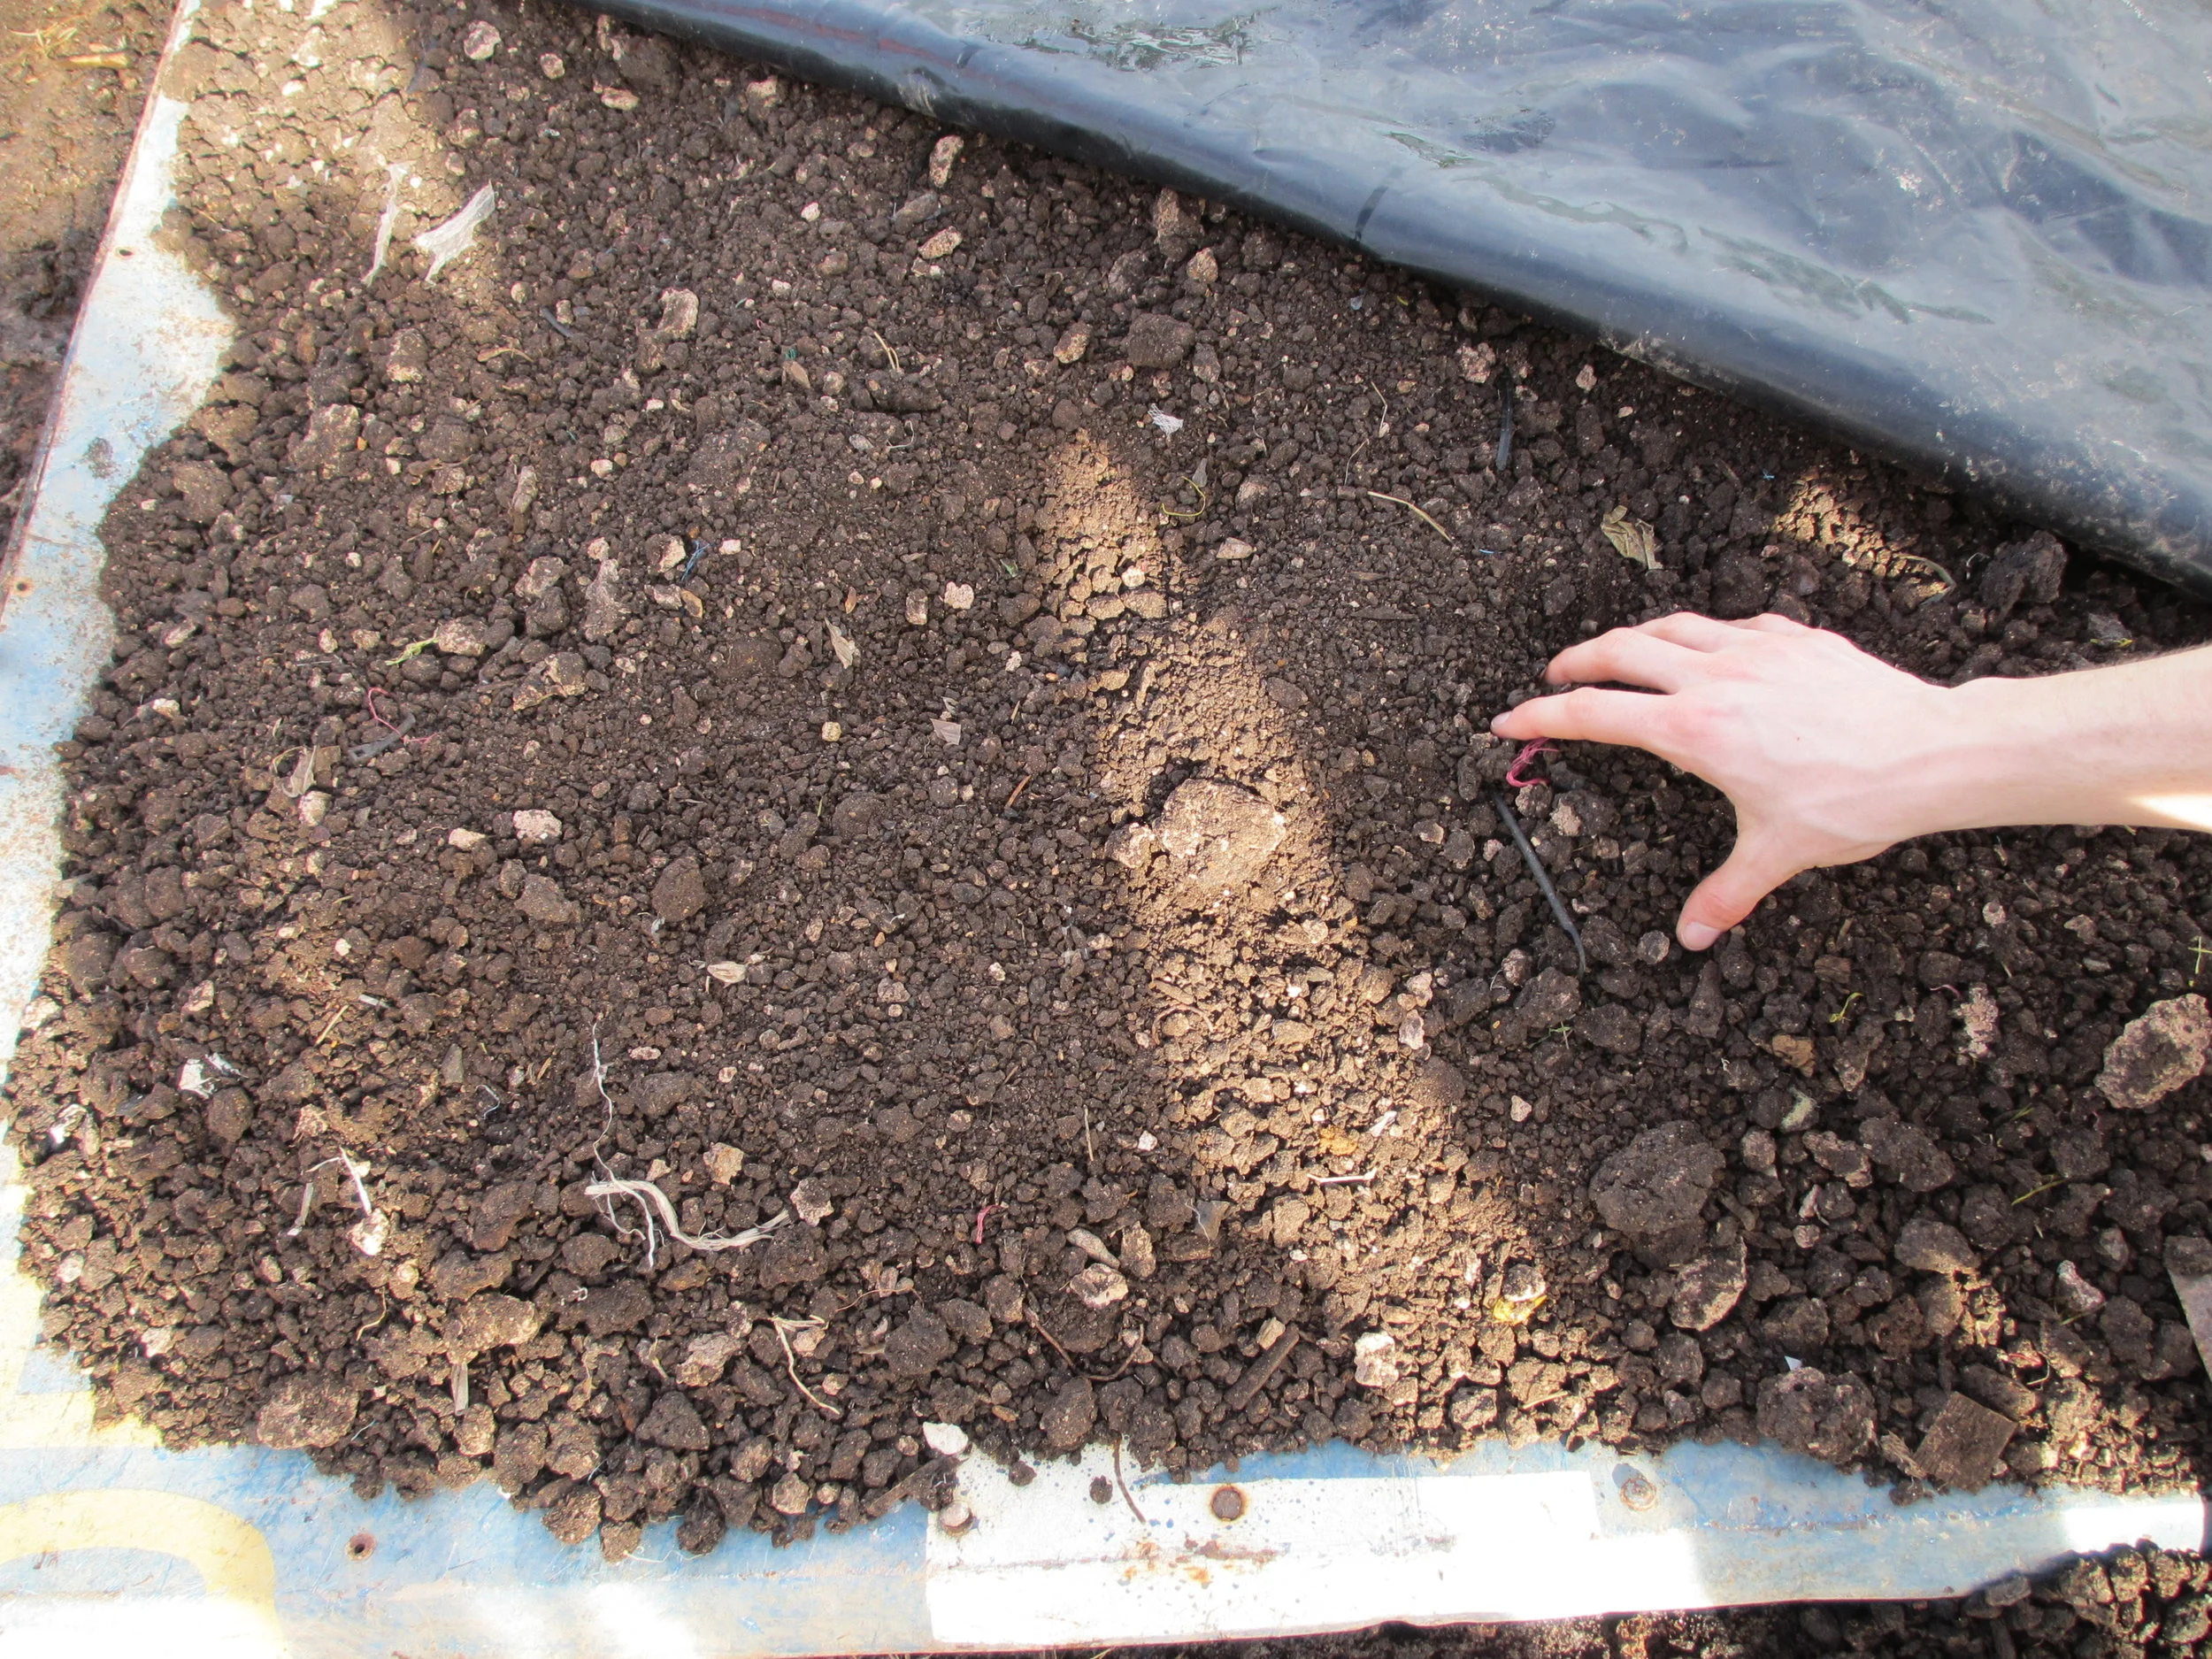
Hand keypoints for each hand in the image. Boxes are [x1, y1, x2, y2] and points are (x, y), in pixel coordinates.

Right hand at [1490, 613, 1957, 948]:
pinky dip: (1708, 635)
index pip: (1594, 713)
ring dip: (1636, 637)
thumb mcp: (1779, 855)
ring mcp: (1757, 649)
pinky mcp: (1798, 638)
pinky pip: (1736, 625)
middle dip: (1577, 661)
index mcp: (1693, 729)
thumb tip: (1695, 937)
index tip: (1509, 721)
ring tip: (1621, 651)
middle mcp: (1715, 677)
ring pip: (1674, 625)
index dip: (1541, 717)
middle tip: (1555, 675)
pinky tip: (1715, 651)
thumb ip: (1728, 894)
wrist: (1932, 750)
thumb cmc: (1854, 800)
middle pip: (1621, 650)